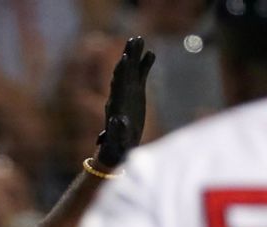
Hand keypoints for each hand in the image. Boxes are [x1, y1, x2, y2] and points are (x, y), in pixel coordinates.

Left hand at [95, 37, 154, 167]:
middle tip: (134, 40)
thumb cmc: (117, 145)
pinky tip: (151, 53)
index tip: (125, 58)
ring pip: (132, 71)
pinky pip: (141, 76)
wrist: (119, 147)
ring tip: (140, 39)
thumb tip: (117, 121)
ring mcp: (128, 93)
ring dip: (135, 56)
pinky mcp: (137, 94)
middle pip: (124, 72)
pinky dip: (145, 66)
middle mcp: (120, 95)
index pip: (118, 84)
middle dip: (128, 56)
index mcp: (115, 104)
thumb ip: (117, 130)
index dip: (121, 72)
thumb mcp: (117, 139)